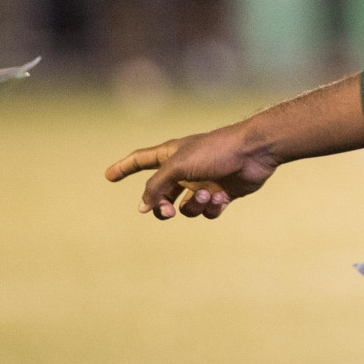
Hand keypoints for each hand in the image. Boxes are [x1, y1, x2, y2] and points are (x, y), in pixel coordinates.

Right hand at [105, 125, 278, 219]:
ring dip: (193, 206)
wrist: (254, 152)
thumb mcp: (178, 167)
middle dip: (161, 206)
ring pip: (185, 208)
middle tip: (165, 210)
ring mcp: (203, 182)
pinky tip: (222, 197)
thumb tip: (143, 207)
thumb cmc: (216, 151)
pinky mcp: (221, 193)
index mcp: (171, 155)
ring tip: (207, 194)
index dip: (123, 167)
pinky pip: (207, 212)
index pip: (140, 160)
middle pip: (161, 195)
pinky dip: (212, 208)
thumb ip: (156, 186)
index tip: (108, 176)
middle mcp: (185, 169)